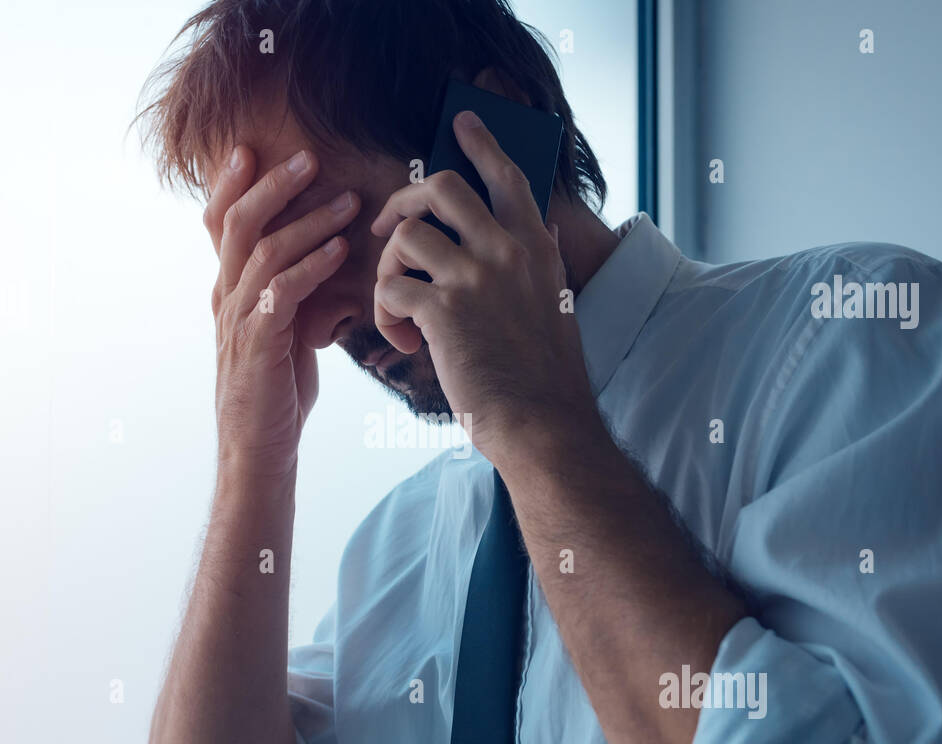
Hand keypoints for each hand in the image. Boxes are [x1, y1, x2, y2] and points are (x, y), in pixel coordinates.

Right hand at [204, 146, 359, 478]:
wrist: (258, 451)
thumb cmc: (276, 394)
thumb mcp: (283, 334)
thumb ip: (291, 296)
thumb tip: (320, 262)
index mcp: (229, 290)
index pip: (221, 223)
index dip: (231, 184)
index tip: (255, 148)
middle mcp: (225, 297)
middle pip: (236, 223)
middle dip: (272, 185)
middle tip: (310, 157)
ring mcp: (238, 319)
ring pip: (262, 250)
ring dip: (307, 221)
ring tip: (346, 201)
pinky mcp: (257, 343)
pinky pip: (281, 292)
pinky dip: (311, 266)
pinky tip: (339, 250)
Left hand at [370, 110, 600, 466]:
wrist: (542, 423)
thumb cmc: (545, 376)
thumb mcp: (557, 303)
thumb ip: (540, 261)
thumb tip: (539, 229)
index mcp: (536, 246)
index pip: (508, 175)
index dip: (481, 143)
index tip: (462, 122)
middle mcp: (507, 250)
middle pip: (442, 186)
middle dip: (404, 201)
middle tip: (388, 229)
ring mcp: (475, 277)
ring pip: (405, 235)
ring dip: (387, 269)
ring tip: (399, 307)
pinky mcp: (443, 311)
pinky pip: (390, 289)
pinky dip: (384, 316)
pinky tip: (405, 343)